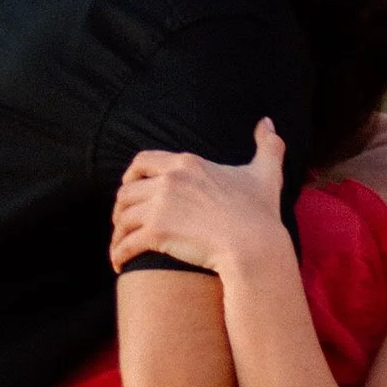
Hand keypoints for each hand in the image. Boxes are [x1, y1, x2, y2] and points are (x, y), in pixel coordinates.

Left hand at [111, 118, 287, 274]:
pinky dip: (118, 254)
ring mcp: (160, 206)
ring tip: (121, 245)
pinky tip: (120, 264)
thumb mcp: (266, 174)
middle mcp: (169, 180)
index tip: (131, 187)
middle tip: (124, 222)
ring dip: (118, 232)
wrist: (256, 246)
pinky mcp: (156, 233)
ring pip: (122, 217)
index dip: (132, 175)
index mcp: (187, 163)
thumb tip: (268, 122)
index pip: (143, 161)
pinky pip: (125, 243)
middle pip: (127, 191)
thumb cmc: (261, 214)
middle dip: (121, 207)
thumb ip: (268, 146)